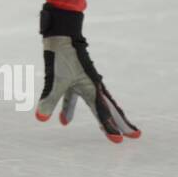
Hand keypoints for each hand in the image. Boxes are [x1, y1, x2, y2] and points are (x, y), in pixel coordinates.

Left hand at [34, 3, 139, 142]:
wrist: (61, 35)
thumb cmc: (63, 55)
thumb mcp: (55, 79)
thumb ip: (49, 100)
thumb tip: (41, 119)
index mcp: (92, 88)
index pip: (103, 113)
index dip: (110, 128)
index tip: (119, 141)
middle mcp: (92, 87)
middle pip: (109, 109)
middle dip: (120, 123)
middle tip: (135, 136)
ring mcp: (84, 83)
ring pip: (96, 105)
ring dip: (101, 118)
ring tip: (108, 133)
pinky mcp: (73, 79)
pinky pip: (74, 98)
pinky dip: (70, 109)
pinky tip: (63, 122)